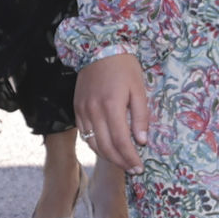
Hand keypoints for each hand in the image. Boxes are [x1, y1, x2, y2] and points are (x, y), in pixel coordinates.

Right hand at [73, 51, 151, 174]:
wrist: (98, 48)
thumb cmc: (123, 66)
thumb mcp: (138, 88)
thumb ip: (140, 116)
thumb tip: (141, 141)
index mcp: (111, 105)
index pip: (120, 141)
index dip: (130, 158)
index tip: (139, 167)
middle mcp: (94, 111)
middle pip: (105, 147)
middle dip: (120, 162)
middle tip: (133, 169)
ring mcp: (82, 110)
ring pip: (93, 144)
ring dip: (107, 157)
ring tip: (121, 161)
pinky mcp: (77, 108)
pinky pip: (85, 134)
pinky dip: (96, 145)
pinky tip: (107, 148)